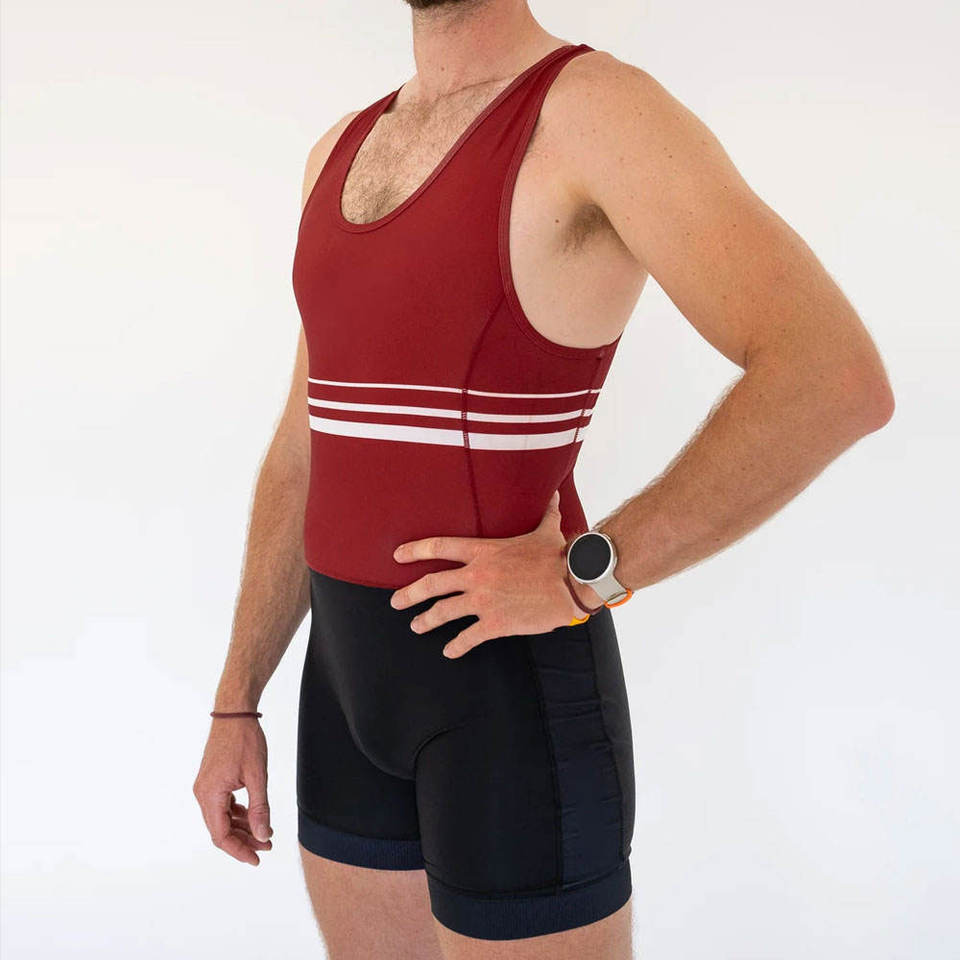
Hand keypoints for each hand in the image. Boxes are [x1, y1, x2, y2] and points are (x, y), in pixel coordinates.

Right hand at [193, 717, 272, 865]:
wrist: (234, 712)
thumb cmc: (245, 740)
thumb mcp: (257, 775)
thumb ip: (259, 808)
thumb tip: (262, 835)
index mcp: (210, 795)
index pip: (221, 835)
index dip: (239, 850)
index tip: (257, 858)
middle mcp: (203, 793)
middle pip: (220, 829)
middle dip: (244, 841)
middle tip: (267, 846)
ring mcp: (206, 787)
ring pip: (222, 818)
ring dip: (242, 828)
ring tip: (264, 833)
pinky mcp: (212, 780)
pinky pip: (223, 805)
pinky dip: (238, 814)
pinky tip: (254, 816)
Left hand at [390, 491, 603, 657]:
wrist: (572, 583)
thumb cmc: (558, 556)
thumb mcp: (547, 530)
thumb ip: (547, 512)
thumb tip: (557, 494)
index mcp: (483, 551)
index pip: (438, 546)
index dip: (414, 550)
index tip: (397, 556)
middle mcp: (477, 575)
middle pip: (430, 584)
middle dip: (408, 594)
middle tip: (395, 602)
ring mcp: (483, 600)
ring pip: (443, 612)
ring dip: (426, 621)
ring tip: (417, 627)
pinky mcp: (495, 623)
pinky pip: (467, 637)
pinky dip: (456, 646)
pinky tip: (450, 651)